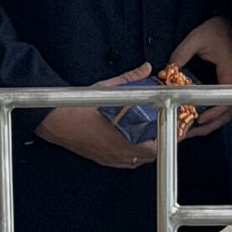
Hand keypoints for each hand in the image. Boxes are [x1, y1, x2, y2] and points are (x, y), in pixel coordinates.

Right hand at [35, 62, 158, 168]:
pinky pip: (124, 162)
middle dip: (161, 142)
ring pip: (137, 160)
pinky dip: (133, 153)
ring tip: (152, 134)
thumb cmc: (78, 108)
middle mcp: (119, 154)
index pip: (157, 146)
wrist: (55, 121)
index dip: (169, 138)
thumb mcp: (107, 89)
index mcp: (124, 140)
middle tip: (167, 128)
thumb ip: (129, 79)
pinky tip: (133, 141)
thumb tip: (144, 69)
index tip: (176, 129)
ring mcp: (110, 159)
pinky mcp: (102, 160)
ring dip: (147, 149)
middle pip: (150, 156)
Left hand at [168, 15, 231, 135]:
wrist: (226, 25)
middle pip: (226, 113)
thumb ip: (181, 54)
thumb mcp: (195, 39)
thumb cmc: (215, 30)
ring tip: (191, 128)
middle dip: (209, 125)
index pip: (225, 100)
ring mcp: (230, 84)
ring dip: (210, 123)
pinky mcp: (224, 84)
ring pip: (224, 112)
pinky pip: (221, 104)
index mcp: (228, 72)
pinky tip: (196, 117)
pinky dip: (210, 114)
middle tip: (190, 130)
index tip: (199, 119)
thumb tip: (168, 71)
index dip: (213, 113)